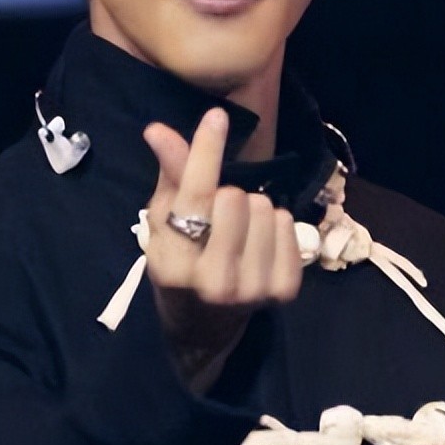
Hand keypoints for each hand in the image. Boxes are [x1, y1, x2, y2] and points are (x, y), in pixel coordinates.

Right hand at [142, 108, 301, 392]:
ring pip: (264, 209)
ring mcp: (252, 289)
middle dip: (226, 194)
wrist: (203, 328)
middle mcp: (213, 280)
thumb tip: (157, 129)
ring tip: (238, 229)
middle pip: (235, 198)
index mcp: (172, 262)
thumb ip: (168, 176)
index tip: (216, 117)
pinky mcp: (284, 292)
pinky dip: (273, 225)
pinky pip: (287, 226)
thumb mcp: (161, 224)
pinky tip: (258, 241)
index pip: (194, 195)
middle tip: (216, 214)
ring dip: (251, 209)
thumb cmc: (178, 265)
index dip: (205, 151)